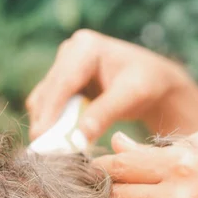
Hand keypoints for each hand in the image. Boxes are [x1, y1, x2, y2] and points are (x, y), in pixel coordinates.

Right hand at [26, 29, 192, 140]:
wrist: (155, 83)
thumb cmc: (148, 84)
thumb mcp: (132, 95)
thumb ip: (105, 113)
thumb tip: (78, 137)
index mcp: (85, 46)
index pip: (63, 82)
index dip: (50, 110)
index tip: (41, 136)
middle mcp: (69, 52)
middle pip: (48, 91)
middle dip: (45, 121)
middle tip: (43, 152)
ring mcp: (64, 67)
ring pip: (43, 100)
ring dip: (46, 125)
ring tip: (51, 152)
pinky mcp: (63, 84)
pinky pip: (49, 107)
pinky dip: (53, 124)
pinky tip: (59, 144)